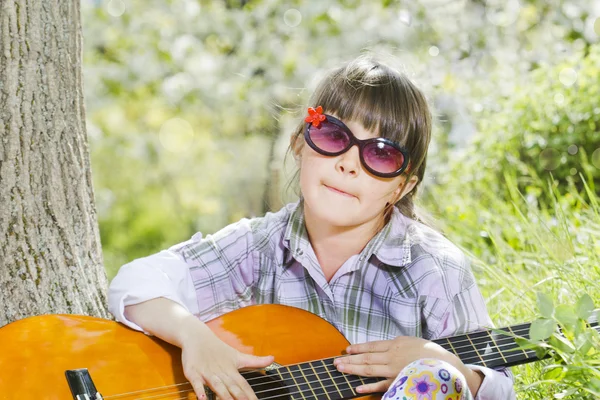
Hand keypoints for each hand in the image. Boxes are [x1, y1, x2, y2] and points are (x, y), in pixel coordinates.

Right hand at [180, 324, 273, 399]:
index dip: (250, 395)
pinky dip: (200, 391)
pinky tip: (203, 398)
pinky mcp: (193, 373)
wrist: (197, 337)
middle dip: (239, 398)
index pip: (244, 385)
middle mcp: (221, 372)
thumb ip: (255, 361)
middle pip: (232, 387)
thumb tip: (273, 359)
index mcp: (232, 370)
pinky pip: (196, 383)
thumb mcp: (238, 355)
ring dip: (223, 396)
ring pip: (217, 386)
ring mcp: (207, 373)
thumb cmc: (219, 349)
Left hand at [333, 336, 461, 394]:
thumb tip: (385, 347)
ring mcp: (395, 370)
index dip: (358, 348)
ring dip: (353, 369)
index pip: (372, 346)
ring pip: (369, 370)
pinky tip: (358, 388)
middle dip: (350, 359)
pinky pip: (382, 386)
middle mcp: (393, 356)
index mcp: (396, 344)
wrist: (448, 366)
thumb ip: (398, 345)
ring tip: (340, 369)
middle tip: (335, 361)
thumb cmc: (432, 354)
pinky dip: (369, 387)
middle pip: (366, 358)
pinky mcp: (400, 382)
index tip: (346, 349)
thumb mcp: (413, 342)